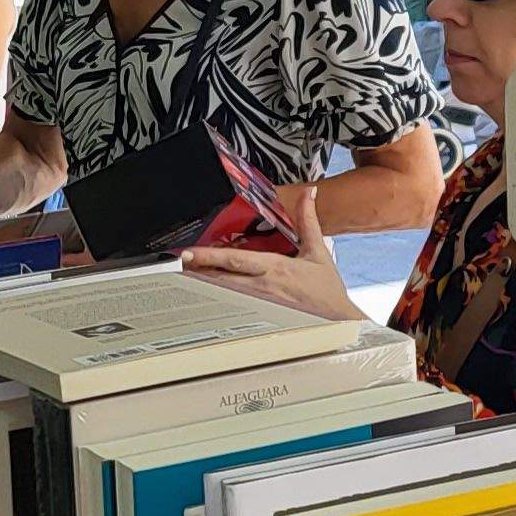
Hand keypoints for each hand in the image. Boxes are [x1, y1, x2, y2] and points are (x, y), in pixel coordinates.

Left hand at [181, 186, 371, 324]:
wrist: (337, 320)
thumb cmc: (326, 291)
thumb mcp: (318, 251)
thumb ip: (308, 220)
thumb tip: (309, 195)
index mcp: (275, 268)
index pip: (236, 260)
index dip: (210, 256)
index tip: (191, 252)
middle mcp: (263, 286)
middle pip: (222, 277)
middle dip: (198, 269)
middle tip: (178, 261)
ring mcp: (259, 302)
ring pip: (224, 292)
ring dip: (203, 283)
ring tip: (184, 274)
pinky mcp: (261, 314)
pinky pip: (234, 304)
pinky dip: (217, 298)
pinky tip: (205, 294)